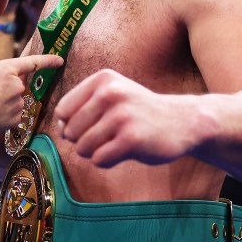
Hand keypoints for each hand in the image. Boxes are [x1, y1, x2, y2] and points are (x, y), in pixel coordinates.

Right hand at [0, 51, 61, 143]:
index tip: (60, 60)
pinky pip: (13, 112)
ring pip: (14, 98)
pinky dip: (4, 113)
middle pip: (16, 82)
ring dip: (4, 99)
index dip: (49, 60)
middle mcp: (17, 86)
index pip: (34, 62)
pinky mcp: (17, 120)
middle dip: (3, 84)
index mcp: (7, 69)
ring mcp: (18, 104)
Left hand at [54, 69, 197, 167]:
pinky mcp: (132, 139)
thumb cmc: (138, 111)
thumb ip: (82, 106)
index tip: (89, 126)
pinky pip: (99, 160)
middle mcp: (110, 94)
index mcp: (102, 80)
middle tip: (106, 137)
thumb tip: (59, 128)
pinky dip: (107, 161)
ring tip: (114, 143)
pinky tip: (123, 152)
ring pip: (83, 148)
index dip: (69, 125)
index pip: (62, 111)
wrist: (182, 121)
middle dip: (83, 141)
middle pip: (70, 131)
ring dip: (95, 153)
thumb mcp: (112, 94)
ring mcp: (121, 116)